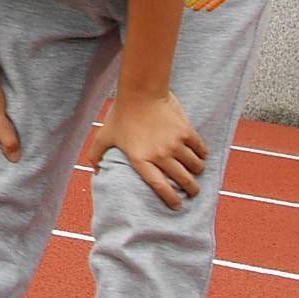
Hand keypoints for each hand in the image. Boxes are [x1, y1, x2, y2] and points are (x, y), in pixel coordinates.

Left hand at [96, 85, 210, 208]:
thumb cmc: (121, 114)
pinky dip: (203, 155)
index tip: (177, 206)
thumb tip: (96, 171)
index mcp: (140, 159)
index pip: (159, 187)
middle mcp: (160, 155)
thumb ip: (96, 155)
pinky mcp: (186, 132)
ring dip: (197, 172)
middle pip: (183, 180)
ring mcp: (175, 144)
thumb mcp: (104, 136)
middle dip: (191, 190)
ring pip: (195, 166)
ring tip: (196, 172)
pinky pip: (201, 149)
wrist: (140, 91)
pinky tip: (200, 156)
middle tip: (193, 192)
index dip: (170, 199)